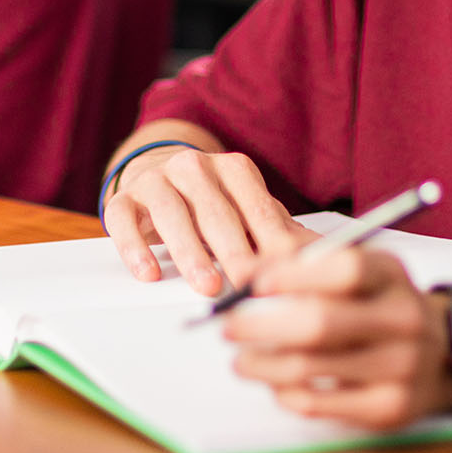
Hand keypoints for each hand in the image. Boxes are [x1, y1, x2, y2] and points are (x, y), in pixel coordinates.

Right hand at [101, 145, 311, 295]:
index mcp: (234, 169)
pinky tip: (148, 274)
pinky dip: (135, 247)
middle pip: (216, 212)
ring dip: (190, 252)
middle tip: (248, 284)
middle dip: (234, 251)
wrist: (155, 173)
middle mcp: (194, 167)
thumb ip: (280, 231)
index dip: (270, 242)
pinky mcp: (124, 197)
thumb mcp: (248, 211)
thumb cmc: (212, 202)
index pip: (257, 208)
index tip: (284, 273)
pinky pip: (124, 218)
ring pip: (171, 214)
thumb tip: (327, 256)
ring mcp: (156, 179)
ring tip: (206, 285)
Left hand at [224, 248, 451, 429]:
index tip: (253, 284)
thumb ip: (307, 260)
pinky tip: (274, 383)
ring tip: (241, 360)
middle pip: (322, 322)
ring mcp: (401, 366)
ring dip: (264, 364)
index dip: (293, 276)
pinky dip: (287, 393)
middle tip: (227, 327)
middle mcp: (403, 319)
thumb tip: (247, 268)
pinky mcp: (389, 407)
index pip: (344, 269)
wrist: (445, 352)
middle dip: (262, 326)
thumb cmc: (384, 304)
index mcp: (392, 276)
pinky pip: (322, 404)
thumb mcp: (362, 269)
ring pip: (313, 367)